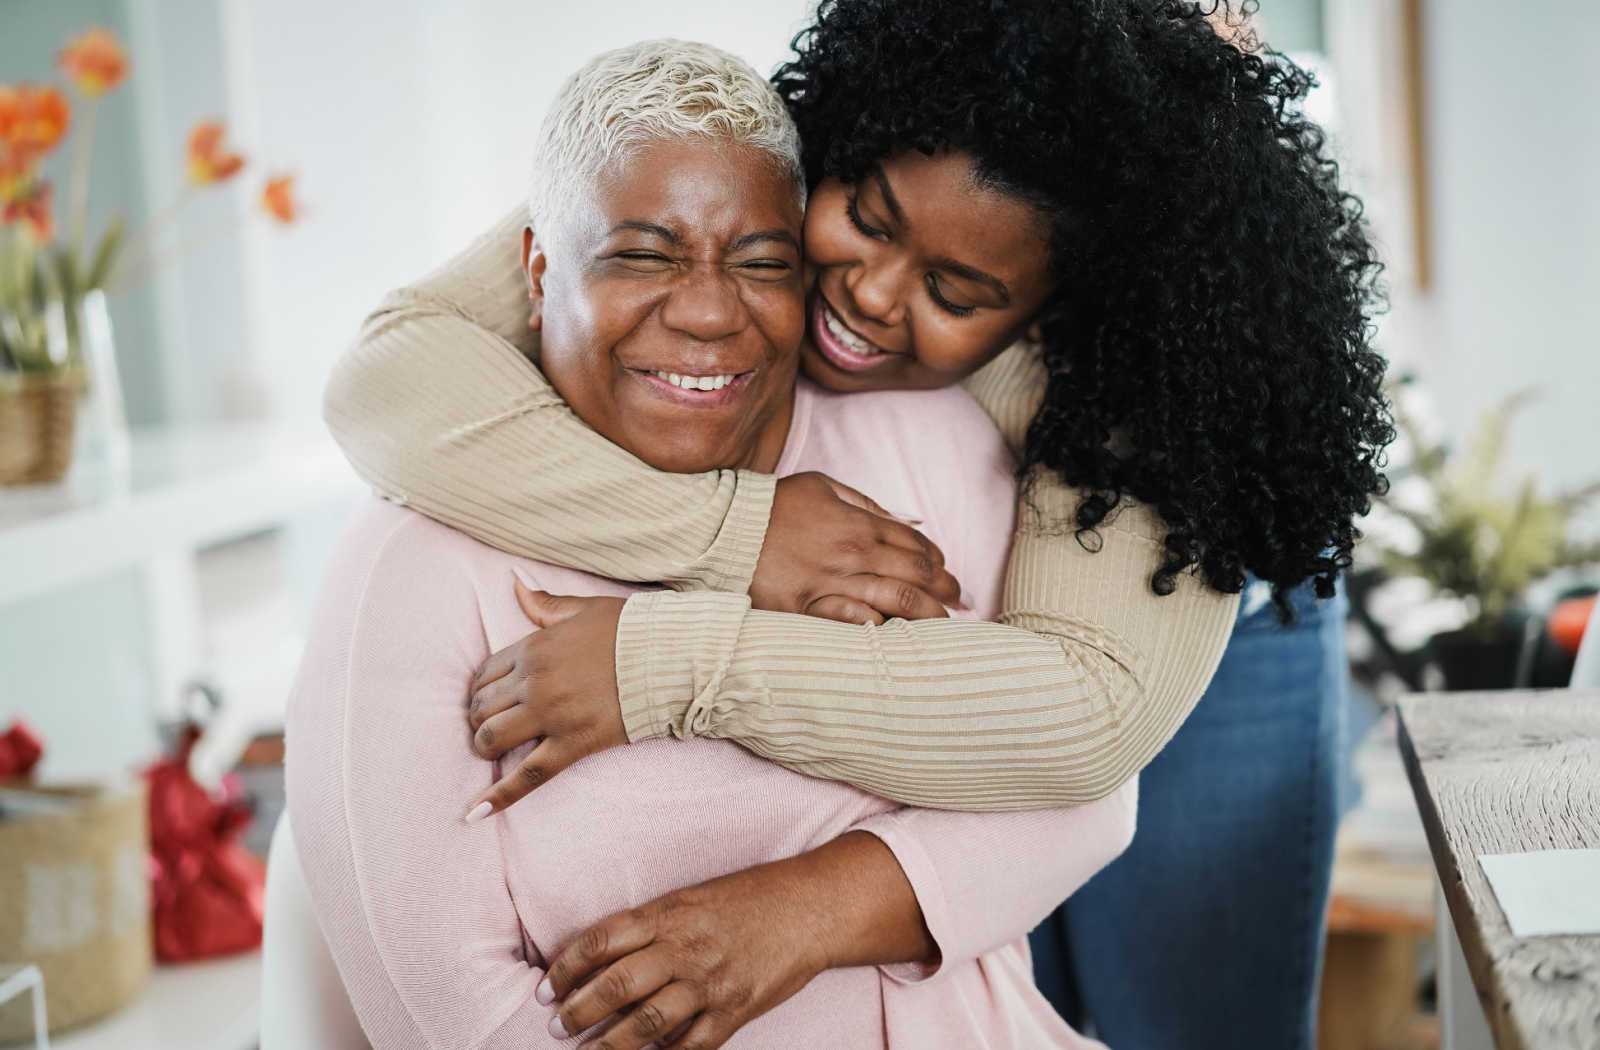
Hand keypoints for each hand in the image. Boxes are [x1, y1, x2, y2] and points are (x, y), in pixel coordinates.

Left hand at [463, 580, 626, 820]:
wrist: (672, 656)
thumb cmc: (631, 630)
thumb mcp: (584, 609)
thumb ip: (545, 604)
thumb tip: (516, 585)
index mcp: (534, 648)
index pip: (485, 673)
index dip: (481, 689)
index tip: (489, 698)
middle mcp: (535, 681)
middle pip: (483, 707)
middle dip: (480, 719)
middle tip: (492, 725)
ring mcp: (552, 715)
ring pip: (494, 738)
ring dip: (485, 747)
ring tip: (492, 751)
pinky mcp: (573, 744)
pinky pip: (529, 775)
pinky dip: (499, 797)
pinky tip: (475, 814)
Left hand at [538, 859, 833, 1049]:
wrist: (810, 907)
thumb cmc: (748, 897)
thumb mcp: (692, 897)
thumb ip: (650, 924)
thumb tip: (601, 955)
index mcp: (668, 914)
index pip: (601, 940)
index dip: (566, 967)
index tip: (547, 987)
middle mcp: (684, 948)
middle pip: (616, 985)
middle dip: (578, 1012)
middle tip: (558, 1027)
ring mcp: (710, 982)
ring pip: (646, 1024)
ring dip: (610, 1044)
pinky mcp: (735, 1010)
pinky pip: (692, 1045)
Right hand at [751, 471, 962, 624]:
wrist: (724, 528)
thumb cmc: (774, 505)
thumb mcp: (821, 486)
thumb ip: (864, 503)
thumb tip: (902, 521)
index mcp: (858, 524)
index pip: (915, 546)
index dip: (938, 563)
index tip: (946, 574)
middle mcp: (852, 554)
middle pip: (916, 576)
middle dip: (945, 591)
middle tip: (958, 603)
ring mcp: (830, 583)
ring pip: (895, 602)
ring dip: (926, 616)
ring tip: (941, 627)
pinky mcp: (805, 609)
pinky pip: (850, 622)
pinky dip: (877, 627)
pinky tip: (894, 635)